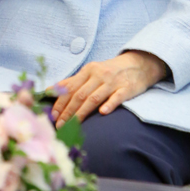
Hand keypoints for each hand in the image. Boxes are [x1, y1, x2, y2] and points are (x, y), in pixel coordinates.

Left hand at [51, 50, 167, 125]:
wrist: (137, 64)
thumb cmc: (109, 71)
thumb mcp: (90, 72)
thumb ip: (73, 81)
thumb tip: (52, 90)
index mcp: (88, 70)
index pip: (70, 87)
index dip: (60, 102)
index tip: (52, 115)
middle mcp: (98, 75)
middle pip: (80, 94)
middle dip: (68, 111)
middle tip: (60, 125)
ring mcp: (112, 82)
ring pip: (94, 98)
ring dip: (82, 112)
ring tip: (73, 125)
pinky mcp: (126, 88)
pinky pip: (117, 97)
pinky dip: (109, 104)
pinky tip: (102, 113)